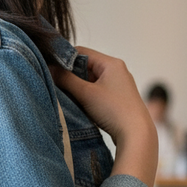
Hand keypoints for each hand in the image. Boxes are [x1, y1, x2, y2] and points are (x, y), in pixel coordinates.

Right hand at [52, 48, 157, 186]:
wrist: (137, 134)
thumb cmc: (114, 111)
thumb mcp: (86, 93)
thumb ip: (66, 80)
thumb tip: (49, 69)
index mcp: (111, 63)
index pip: (81, 52)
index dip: (64, 61)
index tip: (52, 72)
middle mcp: (117, 70)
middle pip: (85, 66)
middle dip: (71, 76)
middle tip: (58, 87)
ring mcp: (118, 85)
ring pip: (90, 81)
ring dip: (78, 88)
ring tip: (69, 99)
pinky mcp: (118, 99)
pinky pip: (97, 92)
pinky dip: (87, 97)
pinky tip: (81, 106)